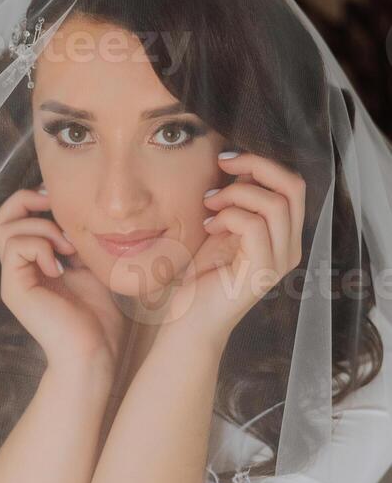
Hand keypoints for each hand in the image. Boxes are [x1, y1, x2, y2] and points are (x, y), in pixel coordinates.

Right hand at [0, 185, 124, 375]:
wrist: (95, 353)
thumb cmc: (99, 319)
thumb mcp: (91, 268)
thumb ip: (76, 242)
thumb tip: (71, 212)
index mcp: (34, 264)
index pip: (14, 220)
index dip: (32, 201)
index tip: (61, 202)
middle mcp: (18, 270)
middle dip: (25, 201)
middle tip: (54, 208)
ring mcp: (14, 280)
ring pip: (6, 228)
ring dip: (42, 227)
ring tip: (67, 250)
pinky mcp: (14, 289)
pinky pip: (15, 246)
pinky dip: (40, 246)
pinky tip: (60, 267)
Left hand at [158, 151, 305, 348]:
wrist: (190, 321)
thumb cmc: (203, 277)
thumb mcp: (224, 228)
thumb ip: (239, 202)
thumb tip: (241, 164)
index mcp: (285, 237)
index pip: (293, 186)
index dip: (263, 163)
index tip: (227, 160)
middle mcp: (290, 249)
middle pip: (294, 187)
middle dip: (257, 165)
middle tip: (223, 164)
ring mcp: (279, 262)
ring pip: (275, 204)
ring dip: (237, 193)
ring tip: (210, 204)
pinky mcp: (261, 272)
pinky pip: (253, 225)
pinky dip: (228, 216)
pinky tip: (209, 225)